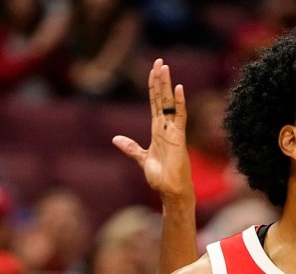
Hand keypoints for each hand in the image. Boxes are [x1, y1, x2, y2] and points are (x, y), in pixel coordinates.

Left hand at [113, 59, 194, 200]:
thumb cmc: (161, 177)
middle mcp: (166, 127)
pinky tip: (178, 89)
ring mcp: (173, 131)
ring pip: (169, 103)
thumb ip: (131, 147)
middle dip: (160, 80)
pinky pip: (180, 117)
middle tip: (159, 61)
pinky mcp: (179, 137)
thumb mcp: (141, 158)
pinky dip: (179, 103)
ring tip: (165, 67)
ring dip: (166, 85)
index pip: (155, 103)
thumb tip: (116, 139)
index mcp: (157, 130)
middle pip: (162, 99)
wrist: (170, 190)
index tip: (154, 71)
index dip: (154, 87)